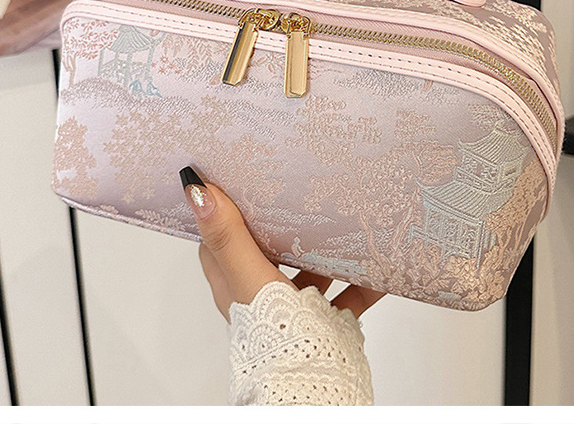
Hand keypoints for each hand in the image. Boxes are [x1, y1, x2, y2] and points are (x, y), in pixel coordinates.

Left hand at [180, 166, 384, 320]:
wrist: (317, 387)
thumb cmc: (275, 335)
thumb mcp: (250, 276)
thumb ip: (228, 236)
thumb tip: (196, 192)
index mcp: (236, 286)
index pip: (219, 244)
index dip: (225, 215)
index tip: (238, 186)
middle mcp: (263, 299)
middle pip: (266, 254)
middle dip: (281, 227)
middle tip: (296, 194)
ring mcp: (295, 313)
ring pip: (308, 273)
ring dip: (322, 251)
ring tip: (339, 222)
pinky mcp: (327, 325)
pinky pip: (348, 295)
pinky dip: (363, 280)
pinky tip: (378, 265)